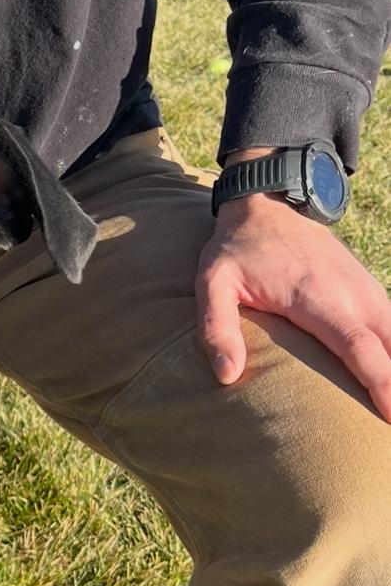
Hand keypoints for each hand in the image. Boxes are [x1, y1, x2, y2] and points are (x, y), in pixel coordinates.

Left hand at [196, 154, 390, 421]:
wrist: (267, 205)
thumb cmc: (236, 250)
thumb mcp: (212, 283)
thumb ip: (216, 328)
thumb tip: (227, 376)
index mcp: (315, 297)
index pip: (356, 344)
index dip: (379, 379)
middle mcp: (350, 293)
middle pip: (389, 344)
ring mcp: (364, 288)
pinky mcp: (367, 288)